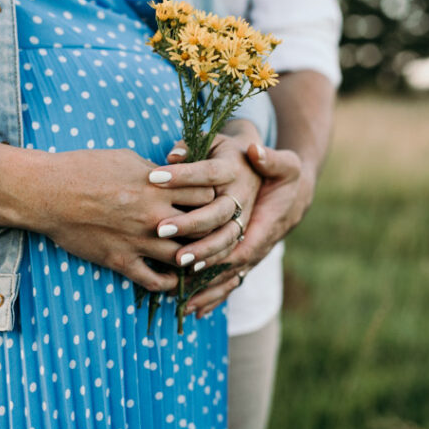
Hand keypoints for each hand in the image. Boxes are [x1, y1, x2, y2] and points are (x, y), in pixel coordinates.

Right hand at [32, 148, 236, 291]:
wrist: (48, 192)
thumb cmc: (84, 168)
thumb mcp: (127, 158)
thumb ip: (157, 171)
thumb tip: (175, 175)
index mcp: (159, 186)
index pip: (208, 194)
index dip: (213, 198)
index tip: (210, 201)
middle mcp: (155, 214)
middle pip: (204, 226)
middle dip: (211, 228)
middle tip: (213, 231)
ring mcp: (139, 241)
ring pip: (186, 258)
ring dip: (196, 259)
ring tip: (200, 258)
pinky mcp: (122, 260)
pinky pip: (156, 281)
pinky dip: (170, 284)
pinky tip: (175, 279)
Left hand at [146, 127, 262, 272]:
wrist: (275, 176)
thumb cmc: (233, 154)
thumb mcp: (222, 140)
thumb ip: (199, 142)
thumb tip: (174, 153)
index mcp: (236, 170)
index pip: (209, 173)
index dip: (183, 176)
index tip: (153, 177)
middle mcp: (244, 199)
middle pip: (220, 215)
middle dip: (191, 223)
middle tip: (161, 228)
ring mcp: (249, 224)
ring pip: (229, 242)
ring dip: (204, 254)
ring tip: (177, 260)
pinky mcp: (249, 243)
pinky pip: (233, 263)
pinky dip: (216, 279)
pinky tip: (193, 288)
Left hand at [186, 142, 311, 315]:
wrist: (295, 192)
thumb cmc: (285, 176)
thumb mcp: (285, 164)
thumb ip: (270, 159)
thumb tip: (255, 150)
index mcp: (266, 224)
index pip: (237, 243)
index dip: (211, 251)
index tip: (185, 255)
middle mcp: (258, 244)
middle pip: (227, 263)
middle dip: (200, 266)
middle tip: (171, 266)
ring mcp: (252, 255)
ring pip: (228, 279)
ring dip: (203, 292)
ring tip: (177, 304)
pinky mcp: (244, 259)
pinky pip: (230, 283)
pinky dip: (213, 299)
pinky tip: (193, 313)